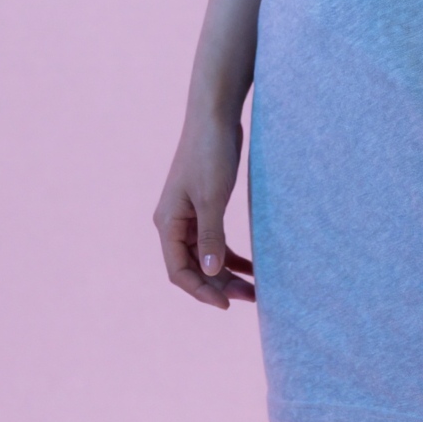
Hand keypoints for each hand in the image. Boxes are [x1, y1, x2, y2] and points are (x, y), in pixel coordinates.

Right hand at [154, 111, 255, 308]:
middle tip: (252, 297)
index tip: (227, 305)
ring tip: (255, 288)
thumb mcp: (212, 198)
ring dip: (227, 274)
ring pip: (204, 257)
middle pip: (192, 268)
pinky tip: (251, 267)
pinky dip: (231, 256)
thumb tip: (210, 271)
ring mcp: (187, 216)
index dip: (202, 291)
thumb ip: (210, 236)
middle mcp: (173, 223)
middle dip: (219, 286)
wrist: (214, 116)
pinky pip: (213, 241)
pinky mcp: (203, 207)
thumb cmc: (210, 154)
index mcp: (167, 223)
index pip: (178, 272)